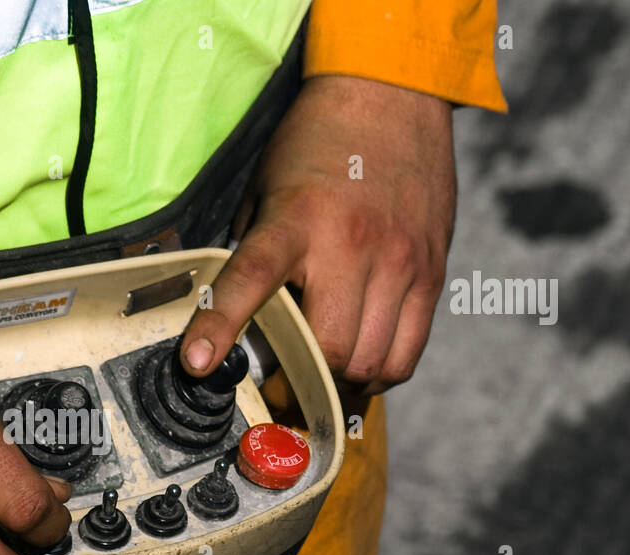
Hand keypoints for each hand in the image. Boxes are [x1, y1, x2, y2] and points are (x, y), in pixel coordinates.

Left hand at [180, 75, 454, 395]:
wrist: (391, 95)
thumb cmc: (316, 146)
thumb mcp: (265, 189)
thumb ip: (251, 251)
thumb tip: (231, 316)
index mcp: (296, 220)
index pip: (253, 279)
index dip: (221, 326)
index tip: (197, 364)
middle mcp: (352, 244)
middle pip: (329, 348)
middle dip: (298, 379)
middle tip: (278, 384)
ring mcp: (399, 261)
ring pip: (372, 361)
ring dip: (341, 382)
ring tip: (321, 377)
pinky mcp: (432, 272)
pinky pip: (408, 352)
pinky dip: (380, 372)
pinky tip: (362, 364)